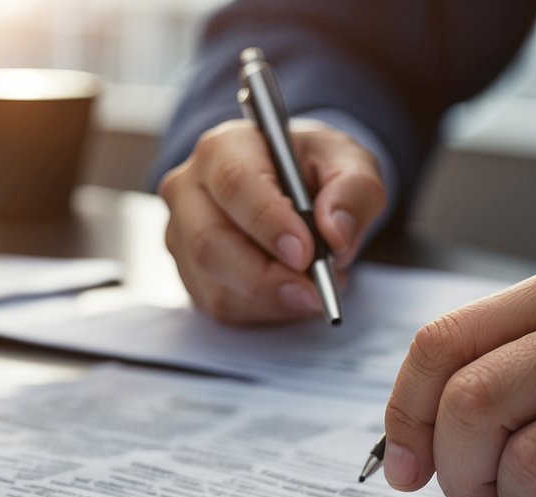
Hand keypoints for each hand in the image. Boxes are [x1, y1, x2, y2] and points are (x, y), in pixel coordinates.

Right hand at [158, 118, 385, 323]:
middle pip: (209, 241)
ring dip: (270, 298)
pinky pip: (219, 305)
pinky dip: (263, 310)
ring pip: (213, 282)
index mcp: (224, 147)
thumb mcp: (349, 165)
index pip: (234, 184)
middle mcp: (189, 189)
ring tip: (313, 290)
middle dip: (264, 276)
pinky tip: (290, 294)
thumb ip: (353, 191)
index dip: (267, 222)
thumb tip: (336, 233)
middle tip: (313, 292)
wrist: (292, 189)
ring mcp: (181, 234)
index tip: (305, 253)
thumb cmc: (313, 171)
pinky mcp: (188, 272)